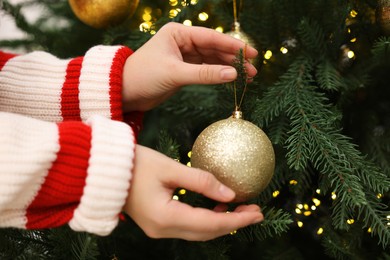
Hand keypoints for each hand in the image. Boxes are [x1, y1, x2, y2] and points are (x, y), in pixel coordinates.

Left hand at [122, 22, 257, 111]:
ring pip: (211, 60)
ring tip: (247, 76)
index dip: (233, 45)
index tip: (252, 53)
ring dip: (228, 67)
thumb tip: (233, 74)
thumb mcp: (175, 74)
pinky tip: (230, 78)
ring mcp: (183, 56)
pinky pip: (205, 70)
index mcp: (178, 33)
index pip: (211, 37)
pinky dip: (217, 75)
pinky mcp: (182, 70)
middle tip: (253, 69)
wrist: (125, 93)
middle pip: (214, 48)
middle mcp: (182, 42)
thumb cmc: (143, 76)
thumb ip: (205, 74)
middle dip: (233, 59)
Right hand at [123, 145, 263, 240]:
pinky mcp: (156, 223)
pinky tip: (217, 205)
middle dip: (233, 222)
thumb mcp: (170, 168)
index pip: (211, 224)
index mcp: (166, 217)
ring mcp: (158, 229)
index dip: (237, 220)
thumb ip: (202, 181)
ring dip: (220, 221)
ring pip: (198, 232)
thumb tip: (230, 194)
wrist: (103, 169)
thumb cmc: (135, 164)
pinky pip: (188, 226)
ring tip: (241, 208)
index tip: (258, 212)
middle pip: (207, 232)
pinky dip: (206, 219)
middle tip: (255, 210)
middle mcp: (163, 230)